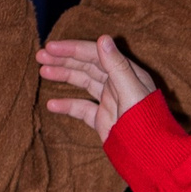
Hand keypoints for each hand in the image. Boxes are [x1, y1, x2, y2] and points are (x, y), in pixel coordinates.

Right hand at [39, 35, 157, 145]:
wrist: (150, 153)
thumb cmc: (146, 119)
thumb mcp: (131, 90)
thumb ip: (116, 65)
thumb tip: (102, 38)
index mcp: (126, 72)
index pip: (96, 54)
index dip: (72, 49)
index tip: (51, 47)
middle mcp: (117, 83)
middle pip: (86, 66)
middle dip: (63, 60)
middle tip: (40, 55)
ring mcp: (109, 101)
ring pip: (82, 83)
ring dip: (63, 76)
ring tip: (43, 71)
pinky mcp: (102, 119)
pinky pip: (81, 108)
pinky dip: (67, 105)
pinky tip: (51, 104)